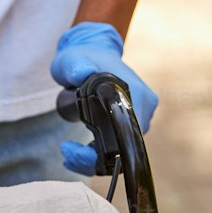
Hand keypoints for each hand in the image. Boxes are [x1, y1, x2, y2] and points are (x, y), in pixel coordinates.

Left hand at [50, 21, 159, 174]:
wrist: (91, 53)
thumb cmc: (82, 56)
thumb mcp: (72, 60)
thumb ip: (75, 66)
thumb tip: (83, 72)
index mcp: (134, 92)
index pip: (124, 135)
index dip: (99, 152)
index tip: (70, 150)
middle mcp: (144, 105)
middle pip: (125, 148)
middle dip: (94, 160)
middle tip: (66, 154)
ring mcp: (141, 114)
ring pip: (123, 150)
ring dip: (95, 158)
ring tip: (69, 152)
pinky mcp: (133, 120)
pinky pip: (120, 144)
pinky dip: (100, 153)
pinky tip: (78, 151)